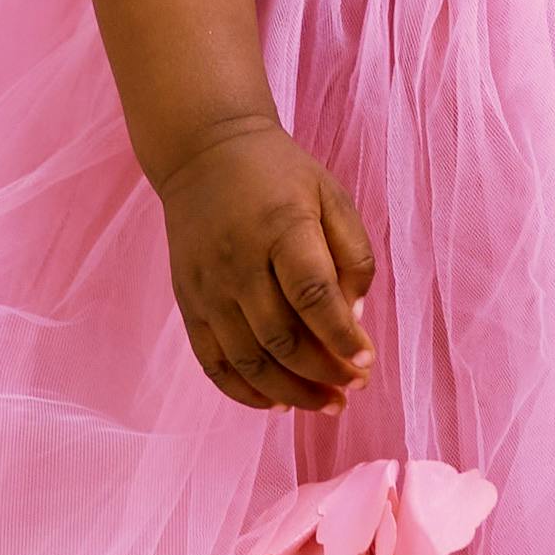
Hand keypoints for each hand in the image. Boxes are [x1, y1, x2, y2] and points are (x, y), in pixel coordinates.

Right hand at [152, 119, 377, 412]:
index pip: (312, 295)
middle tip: (354, 385)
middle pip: (280, 338)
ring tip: (326, 403)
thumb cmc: (279, 174)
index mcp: (280, 227)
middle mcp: (237, 260)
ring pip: (247, 360)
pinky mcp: (188, 301)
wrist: (203, 151)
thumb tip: (352, 318)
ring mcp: (207, 285)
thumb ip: (352, 254)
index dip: (341, 336)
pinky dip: (245, 391)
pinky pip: (212, 362)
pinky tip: (278, 402)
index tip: (366, 359)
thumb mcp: (330, 194)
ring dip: (290, 393)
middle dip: (323, 373)